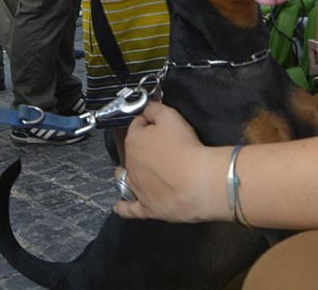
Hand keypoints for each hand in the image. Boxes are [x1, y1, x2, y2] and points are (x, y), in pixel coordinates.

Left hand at [112, 102, 229, 222]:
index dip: (149, 124)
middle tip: (160, 149)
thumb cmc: (185, 147)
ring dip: (128, 174)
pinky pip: (129, 209)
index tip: (159, 126)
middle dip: (142, 149)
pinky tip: (119, 206)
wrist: (198, 182)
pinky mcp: (146, 208)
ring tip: (135, 174)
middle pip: (133, 152)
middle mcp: (130, 165)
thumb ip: (155, 109)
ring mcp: (136, 188)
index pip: (137, 126)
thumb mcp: (171, 116)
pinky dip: (123, 207)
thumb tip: (147, 109)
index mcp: (134, 141)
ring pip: (126, 179)